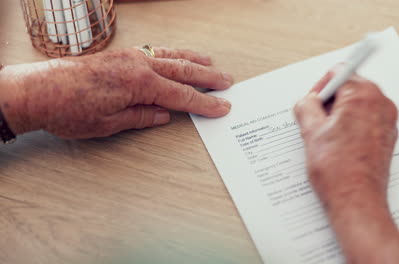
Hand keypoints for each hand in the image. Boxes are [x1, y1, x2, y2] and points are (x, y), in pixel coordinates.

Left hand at [0, 47, 233, 138]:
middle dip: (207, 77)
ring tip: (210, 63)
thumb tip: (163, 115)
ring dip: (192, 60)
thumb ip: (141, 116)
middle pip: (182, 71)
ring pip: (170, 55)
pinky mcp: (119, 55)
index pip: (181, 95)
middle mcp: (137, 64)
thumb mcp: (110, 123)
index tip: (221, 107)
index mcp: (140, 83)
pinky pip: (153, 51)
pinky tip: (175, 56)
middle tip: (227, 82)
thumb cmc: (69, 109)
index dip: (204, 103)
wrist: (37, 91)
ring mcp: (128, 56)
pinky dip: (170, 53)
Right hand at [294, 71, 397, 205]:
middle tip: (316, 122)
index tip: (312, 102)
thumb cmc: (337, 169)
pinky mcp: (387, 137)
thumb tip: (307, 101)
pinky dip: (351, 127)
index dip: (320, 87)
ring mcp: (387, 121)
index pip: (339, 73)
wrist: (356, 200)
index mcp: (363, 95)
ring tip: (327, 138)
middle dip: (330, 102)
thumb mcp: (310, 131)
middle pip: (350, 88)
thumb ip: (306, 105)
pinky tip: (338, 146)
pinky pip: (366, 121)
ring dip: (339, 115)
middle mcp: (381, 104)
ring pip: (357, 105)